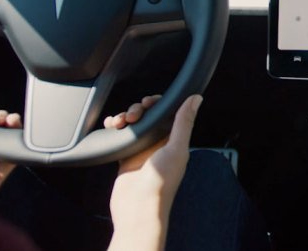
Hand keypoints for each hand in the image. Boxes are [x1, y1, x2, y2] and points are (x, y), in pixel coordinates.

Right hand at [106, 94, 201, 250]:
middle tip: (133, 115)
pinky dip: (114, 129)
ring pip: (133, 125)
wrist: (138, 210)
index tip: (149, 101)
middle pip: (149, 116)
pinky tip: (110, 126)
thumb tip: (196, 98)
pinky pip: (120, 137)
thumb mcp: (176, 149)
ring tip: (119, 122)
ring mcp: (142, 151)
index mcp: (175, 141)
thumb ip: (184, 123)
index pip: (169, 113)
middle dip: (139, 109)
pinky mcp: (126, 158)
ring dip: (125, 117)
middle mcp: (159, 144)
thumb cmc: (161, 184)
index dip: (159, 104)